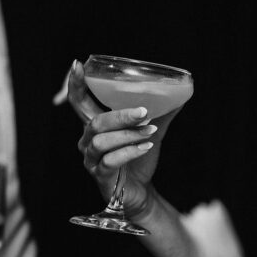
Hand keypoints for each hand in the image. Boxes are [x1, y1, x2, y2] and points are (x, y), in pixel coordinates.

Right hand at [67, 59, 177, 220]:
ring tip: (150, 131)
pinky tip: (145, 147)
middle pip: (95, 122)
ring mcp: (92, 160)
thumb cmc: (139, 160)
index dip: (76, 84)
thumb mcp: (151, 132)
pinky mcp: (100, 176)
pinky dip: (129, 152)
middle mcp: (87, 141)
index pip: (79, 102)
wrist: (141, 192)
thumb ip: (162, 113)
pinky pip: (110, 161)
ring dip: (128, 134)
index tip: (78, 65)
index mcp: (95, 126)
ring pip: (102, 141)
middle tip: (144, 111)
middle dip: (120, 115)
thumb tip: (181, 93)